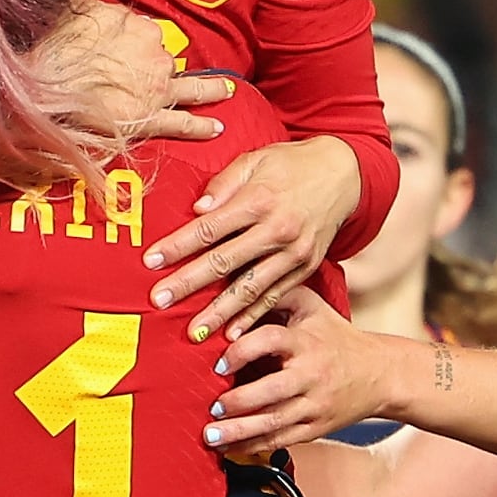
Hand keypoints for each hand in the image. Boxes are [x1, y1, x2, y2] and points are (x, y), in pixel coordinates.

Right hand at [34, 0, 230, 155]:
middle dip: (161, 67)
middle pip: (165, 60)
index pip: (148, 34)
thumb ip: (88, 4)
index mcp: (138, 25)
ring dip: (210, 89)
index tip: (133, 48)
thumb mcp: (72, 6)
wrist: (44, 79)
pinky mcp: (149, 118)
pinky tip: (216, 128)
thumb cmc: (53, 42)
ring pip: (190, 88)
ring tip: (226, 90)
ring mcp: (156, 87)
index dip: (139, 44)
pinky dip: (200, 127)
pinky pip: (181, 123)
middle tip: (160, 72)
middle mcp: (154, 53)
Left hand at [148, 134, 356, 340]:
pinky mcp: (305, 269)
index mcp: (260, 200)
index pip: (210, 228)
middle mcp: (278, 230)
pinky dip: (252, 318)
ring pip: (250, 288)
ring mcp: (294, 254)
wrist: (344, 174)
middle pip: (225, 262)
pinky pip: (274, 297)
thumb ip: (224, 184)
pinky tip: (232, 336)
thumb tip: (197, 210)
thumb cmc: (291, 164)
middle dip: (189, 284)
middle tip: (159, 302)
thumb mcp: (256, 159)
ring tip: (193, 332)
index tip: (151, 261)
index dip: (178, 246)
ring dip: (219, 313)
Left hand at [202, 289, 395, 457]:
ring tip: (210, 435)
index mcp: (307, 341)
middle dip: (238, 401)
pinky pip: (281, 440)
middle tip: (213, 406)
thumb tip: (234, 297)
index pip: (271, 340)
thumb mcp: (313, 307)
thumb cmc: (337, 337)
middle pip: (272, 391)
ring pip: (273, 422)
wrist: (380, 374)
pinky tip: (229, 448)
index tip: (219, 364)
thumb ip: (277, 297)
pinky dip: (253, 445)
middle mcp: (311, 375)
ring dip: (238, 431)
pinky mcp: (315, 428)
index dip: (241, 350)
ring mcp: (314, 405)